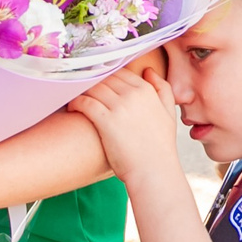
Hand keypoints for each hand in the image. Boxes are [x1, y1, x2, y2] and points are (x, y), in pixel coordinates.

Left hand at [67, 67, 180, 187]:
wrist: (153, 171)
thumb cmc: (160, 146)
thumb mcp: (168, 113)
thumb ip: (162, 89)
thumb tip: (148, 71)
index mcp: (147, 91)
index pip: (121, 73)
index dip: (106, 76)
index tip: (97, 83)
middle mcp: (133, 94)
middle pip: (105, 78)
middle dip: (92, 82)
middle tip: (80, 88)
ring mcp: (119, 106)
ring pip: (93, 88)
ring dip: (81, 91)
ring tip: (74, 98)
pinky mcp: (105, 120)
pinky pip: (84, 102)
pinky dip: (75, 102)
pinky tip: (72, 108)